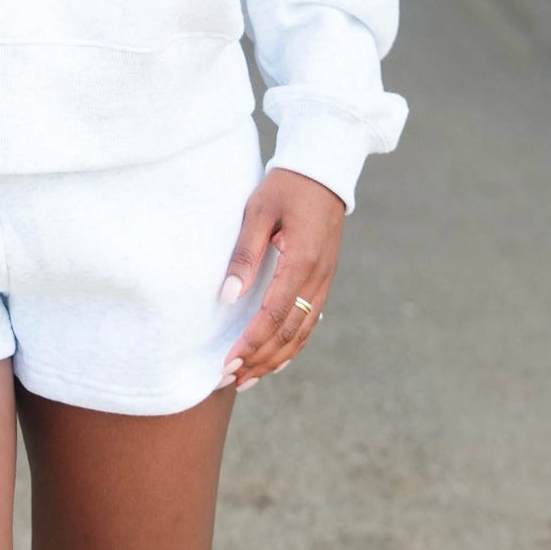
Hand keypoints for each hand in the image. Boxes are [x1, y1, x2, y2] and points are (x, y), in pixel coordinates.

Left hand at [217, 167, 343, 390]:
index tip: (227, 362)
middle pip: (288, 333)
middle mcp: (317, 279)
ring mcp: (324, 281)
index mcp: (301, 262)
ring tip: (246, 378)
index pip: (273, 315)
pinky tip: (274, 359)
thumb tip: (227, 297)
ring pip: (301, 333)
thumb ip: (244, 255)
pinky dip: (291, 346)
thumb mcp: (258, 212)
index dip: (250, 343)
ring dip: (274, 359)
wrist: (323, 170)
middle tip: (229, 379)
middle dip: (259, 359)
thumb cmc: (286, 187)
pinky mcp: (323, 280)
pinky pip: (308, 322)